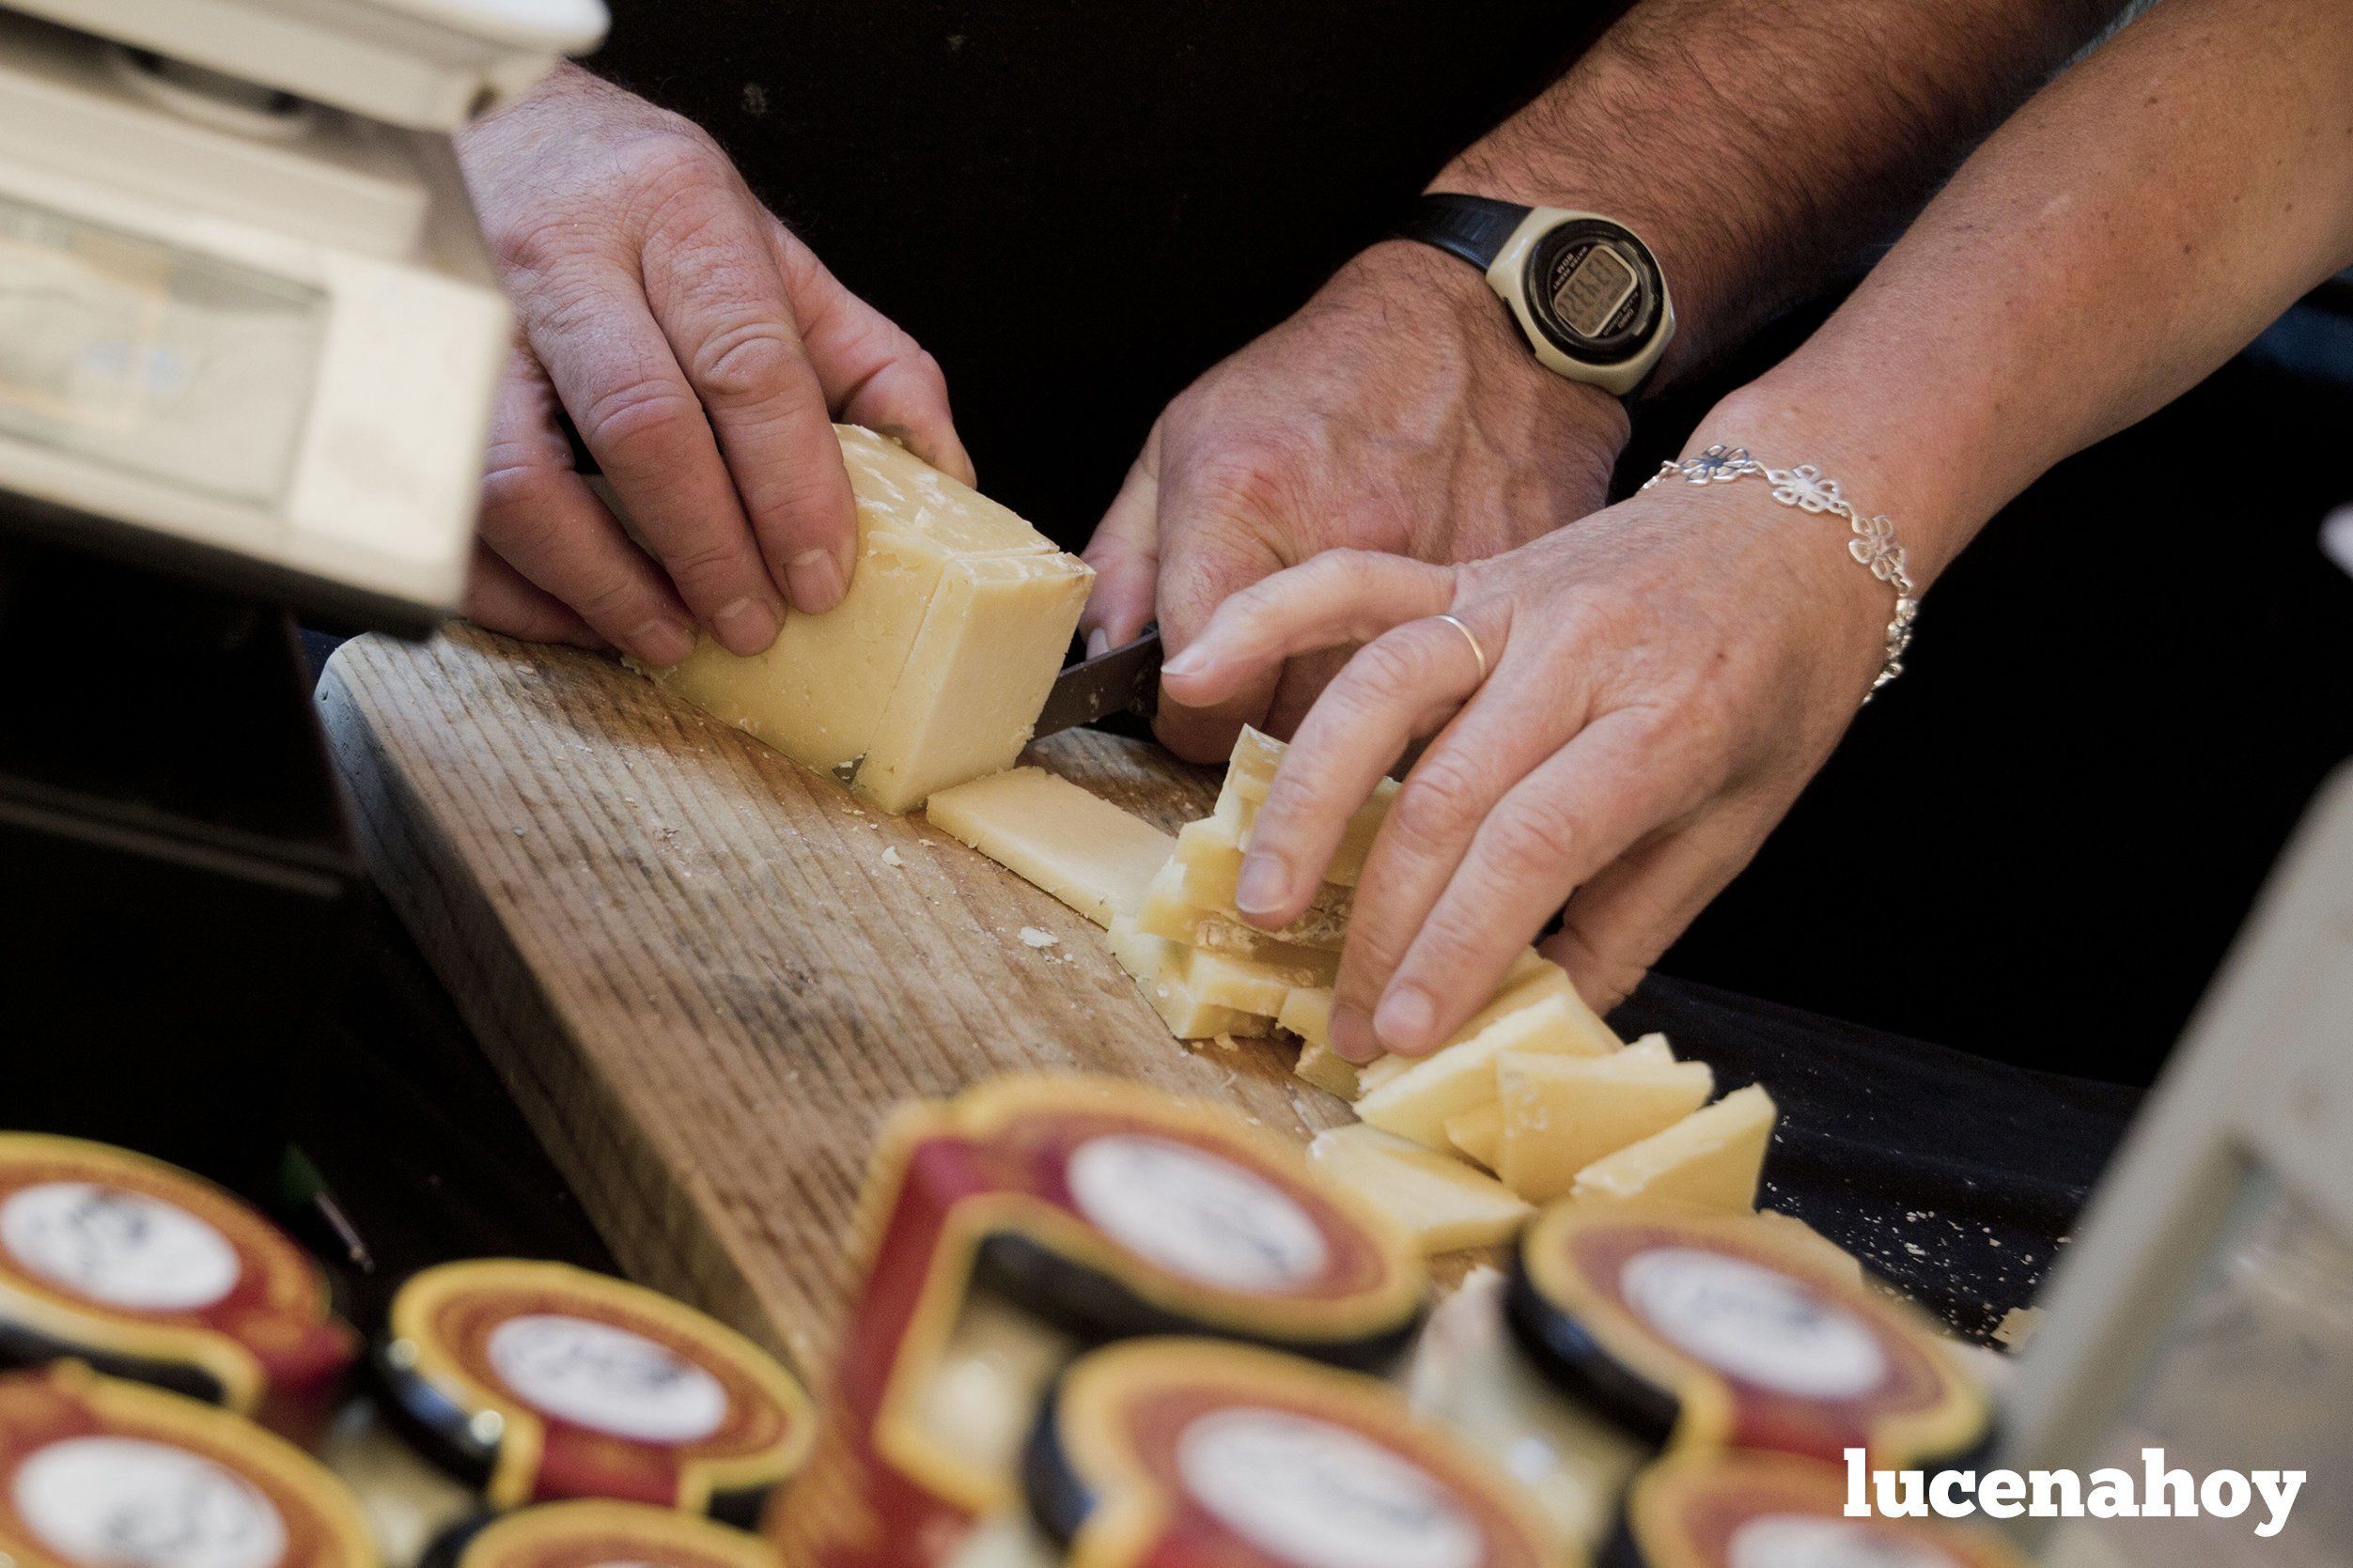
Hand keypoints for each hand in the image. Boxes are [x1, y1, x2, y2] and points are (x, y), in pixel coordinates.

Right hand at [457, 66, 970, 663]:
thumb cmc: (642, 209)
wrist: (496, 128)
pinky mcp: (408, 371)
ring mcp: (469, 312)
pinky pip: (447, 505)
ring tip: (667, 634)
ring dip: (602, 580)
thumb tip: (944, 478)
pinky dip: (512, 585)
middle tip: (755, 621)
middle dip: (709, 547)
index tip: (822, 573)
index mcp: (677, 211)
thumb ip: (868, 361)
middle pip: (642, 423)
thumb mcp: (771, 255)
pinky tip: (578, 615)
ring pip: (520, 474)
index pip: (746, 363)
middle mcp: (566, 253)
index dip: (790, 486)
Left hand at [1081, 241, 1627, 760]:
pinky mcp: (1508, 593)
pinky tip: (1416, 657)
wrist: (1477, 325)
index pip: (1198, 699)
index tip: (1193, 706)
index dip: (1185, 719)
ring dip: (1347, 724)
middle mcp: (1339, 542)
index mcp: (1242, 501)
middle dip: (1265, 727)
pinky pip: (1455, 696)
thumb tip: (1110, 654)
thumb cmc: (1320, 380)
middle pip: (1285, 730)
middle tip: (1268, 688)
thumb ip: (1128, 555)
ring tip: (1339, 671)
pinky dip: (1430, 697)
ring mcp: (1437, 573)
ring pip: (1373, 734)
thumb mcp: (1188, 438)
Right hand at [1159, 473, 1899, 1059]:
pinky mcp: (1468, 572)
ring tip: (1268, 903)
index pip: (1534, 846)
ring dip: (1307, 805)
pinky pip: (1354, 588)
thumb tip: (1533, 1018)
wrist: (1801, 523)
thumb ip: (1631, 922)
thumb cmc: (1780, 681)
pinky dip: (1269, 621)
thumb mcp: (1740, 820)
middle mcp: (1578, 653)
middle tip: (1345, 1017)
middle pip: (1446, 794)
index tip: (1406, 1031)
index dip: (1457, 946)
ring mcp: (1512, 600)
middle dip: (1384, 924)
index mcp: (1667, 723)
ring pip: (1379, 693)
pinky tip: (1196, 673)